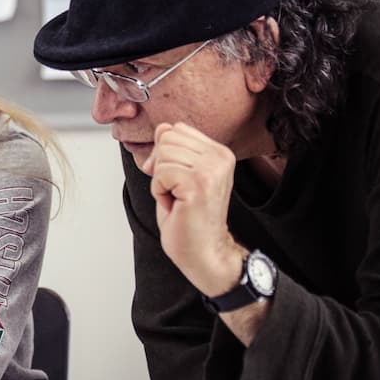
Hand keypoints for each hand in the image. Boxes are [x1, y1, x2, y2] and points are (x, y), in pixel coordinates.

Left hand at [141, 122, 245, 295]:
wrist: (204, 252)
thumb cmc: (189, 217)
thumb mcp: (178, 173)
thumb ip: (172, 148)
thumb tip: (162, 127)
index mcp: (219, 152)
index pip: (175, 129)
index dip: (164, 154)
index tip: (174, 178)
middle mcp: (220, 157)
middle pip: (166, 138)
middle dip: (160, 166)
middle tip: (176, 191)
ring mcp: (211, 169)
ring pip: (162, 155)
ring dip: (160, 181)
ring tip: (178, 199)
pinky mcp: (198, 184)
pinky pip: (160, 174)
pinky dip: (159, 192)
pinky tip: (176, 206)